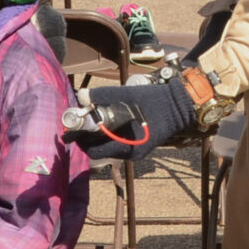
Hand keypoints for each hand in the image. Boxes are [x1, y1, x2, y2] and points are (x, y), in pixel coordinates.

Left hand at [68, 67, 214, 160]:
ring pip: (108, 149)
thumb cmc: (152, 101)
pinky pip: (118, 146)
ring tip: (90, 124)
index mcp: (126, 146)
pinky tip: (106, 126)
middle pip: (99, 151)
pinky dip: (109, 138)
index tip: (71, 131)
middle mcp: (130, 154)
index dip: (80, 141)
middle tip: (79, 126)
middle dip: (87, 140)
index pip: (94, 151)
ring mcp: (135, 152)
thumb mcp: (126, 95)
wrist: (177, 106)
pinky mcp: (140, 147)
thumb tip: (82, 96)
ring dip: (98, 139)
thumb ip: (102, 96)